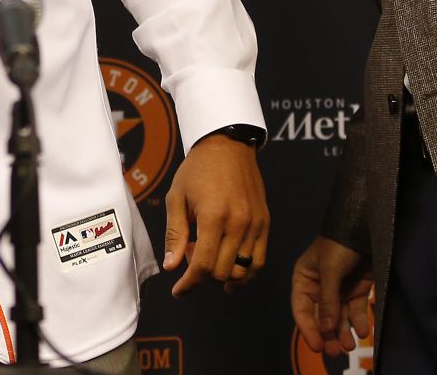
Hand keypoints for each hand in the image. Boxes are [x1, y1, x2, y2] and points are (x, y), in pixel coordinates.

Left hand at [162, 133, 269, 294]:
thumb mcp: (177, 198)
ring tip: (208, 257)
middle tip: (190, 255)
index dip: (189, 283)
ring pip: (242, 270)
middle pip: (223, 272)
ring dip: (222, 275)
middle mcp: (239, 223)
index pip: (204, 265)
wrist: (227, 146)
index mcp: (214, 217)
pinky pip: (259, 261)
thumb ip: (175, 234)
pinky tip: (231, 273)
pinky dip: (245, 272)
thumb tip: (171, 266)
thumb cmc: (197, 170)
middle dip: (202, 275)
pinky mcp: (265, 224)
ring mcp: (256, 225)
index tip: (179, 291)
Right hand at [290, 236, 372, 356]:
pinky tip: (363, 331)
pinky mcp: (357, 290)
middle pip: (320, 317)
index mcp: (304, 279)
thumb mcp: (330, 270)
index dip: (308, 328)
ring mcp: (339, 290)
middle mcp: (319, 287)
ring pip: (338, 317)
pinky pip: (356, 311)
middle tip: (336, 351)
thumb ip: (327, 300)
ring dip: (343, 332)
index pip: (301, 308)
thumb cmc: (339, 244)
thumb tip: (324, 329)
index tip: (317, 346)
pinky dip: (359, 322)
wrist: (366, 228)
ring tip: (349, 346)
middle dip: (328, 334)